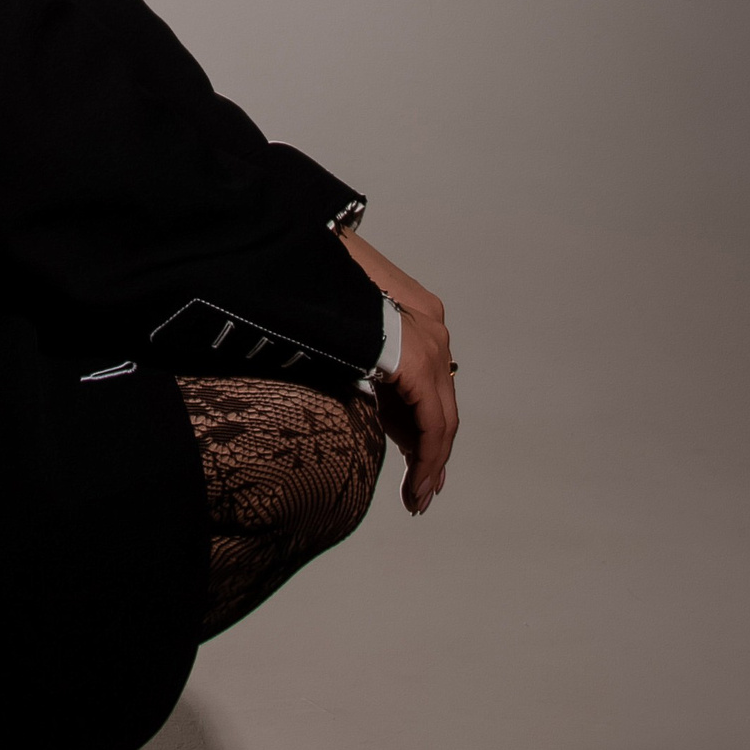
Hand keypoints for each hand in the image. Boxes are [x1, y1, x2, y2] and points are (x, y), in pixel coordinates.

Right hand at [338, 230, 455, 515]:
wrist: (308, 252)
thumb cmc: (317, 275)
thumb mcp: (342, 319)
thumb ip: (358, 348)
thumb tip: (356, 379)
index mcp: (417, 311)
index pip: (427, 379)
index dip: (422, 423)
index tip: (416, 457)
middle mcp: (433, 325)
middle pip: (439, 402)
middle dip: (431, 451)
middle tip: (423, 490)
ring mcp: (431, 343)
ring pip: (441, 417)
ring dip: (431, 462)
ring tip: (419, 498)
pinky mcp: (419, 362)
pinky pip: (432, 422)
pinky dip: (427, 457)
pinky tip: (417, 485)